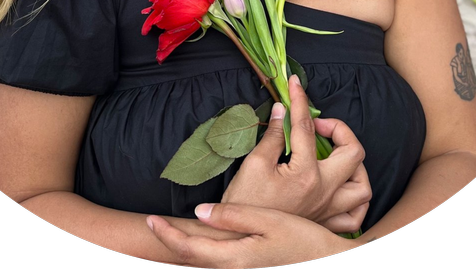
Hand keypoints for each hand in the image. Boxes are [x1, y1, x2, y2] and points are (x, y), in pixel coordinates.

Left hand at [147, 202, 354, 268]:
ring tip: (167, 232)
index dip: (166, 235)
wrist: (326, 260)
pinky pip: (212, 262)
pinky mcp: (247, 268)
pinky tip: (198, 244)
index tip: (149, 219)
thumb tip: (199, 212)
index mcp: (233, 258)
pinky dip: (197, 254)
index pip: (187, 249)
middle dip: (168, 243)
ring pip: (200, 263)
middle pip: (189, 260)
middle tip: (151, 224)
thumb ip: (232, 216)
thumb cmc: (301, 240)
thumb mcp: (268, 221)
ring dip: (181, 249)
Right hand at [220, 74, 370, 233]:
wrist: (239, 239)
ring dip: (354, 164)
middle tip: (317, 124)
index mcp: (305, 174)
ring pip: (362, 185)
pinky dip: (355, 198)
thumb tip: (284, 110)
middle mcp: (324, 192)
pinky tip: (342, 186)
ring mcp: (328, 209)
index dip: (300, 101)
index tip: (295, 85)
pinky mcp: (326, 223)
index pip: (307, 127)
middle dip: (339, 129)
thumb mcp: (254, 163)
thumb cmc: (244, 202)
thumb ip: (274, 135)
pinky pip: (355, 215)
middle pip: (353, 152)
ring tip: (334, 152)